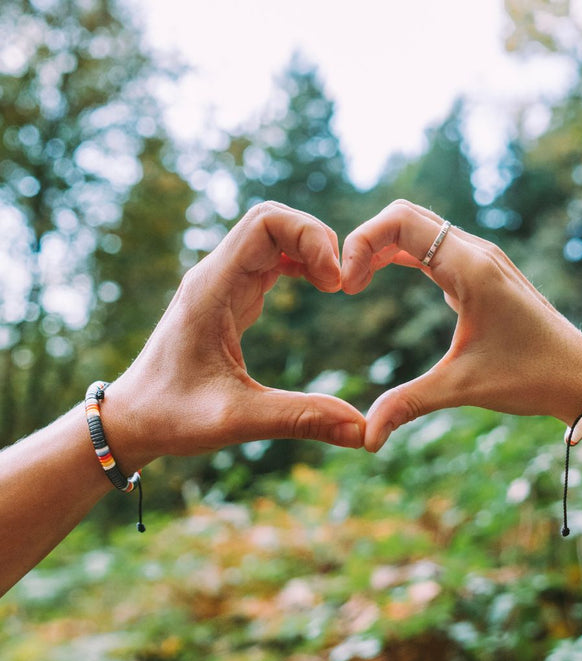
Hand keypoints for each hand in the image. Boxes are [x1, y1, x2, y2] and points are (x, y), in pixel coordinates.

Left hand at [104, 202, 364, 469]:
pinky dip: (299, 264)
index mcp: (211, 289)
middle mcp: (215, 276)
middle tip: (342, 283)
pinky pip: (268, 260)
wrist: (131, 419)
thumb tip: (363, 432)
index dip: (309, 237)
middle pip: (272, 221)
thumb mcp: (236, 420)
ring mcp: (220, 284)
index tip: (336, 283)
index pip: (264, 223)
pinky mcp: (228, 298)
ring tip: (335, 286)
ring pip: (271, 237)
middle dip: (315, 239)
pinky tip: (319, 288)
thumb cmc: (171, 416)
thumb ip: (299, 419)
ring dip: (308, 250)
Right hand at [341, 200, 581, 451]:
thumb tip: (365, 437)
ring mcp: (481, 259)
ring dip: (383, 247)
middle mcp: (475, 252)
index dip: (361, 243)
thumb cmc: (530, 377)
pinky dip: (401, 254)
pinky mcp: (482, 272)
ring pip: (419, 227)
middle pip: (405, 215)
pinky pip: (433, 245)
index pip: (400, 221)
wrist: (581, 377)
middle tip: (347, 285)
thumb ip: (408, 404)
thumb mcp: (462, 388)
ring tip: (358, 283)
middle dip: (366, 241)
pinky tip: (385, 278)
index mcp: (470, 267)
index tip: (347, 287)